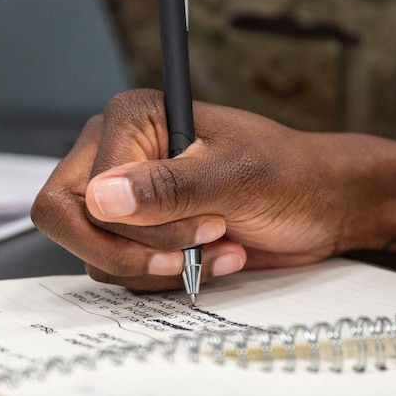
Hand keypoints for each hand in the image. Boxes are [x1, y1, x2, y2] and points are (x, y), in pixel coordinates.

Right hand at [31, 89, 353, 292]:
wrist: (324, 204)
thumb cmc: (290, 173)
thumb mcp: (235, 176)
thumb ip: (167, 187)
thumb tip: (99, 197)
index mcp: (130, 119)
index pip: (83, 190)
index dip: (135, 223)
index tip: (202, 225)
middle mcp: (116, 154)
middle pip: (70, 223)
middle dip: (134, 251)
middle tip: (191, 252)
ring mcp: (126, 198)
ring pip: (98, 256)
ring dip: (160, 266)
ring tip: (220, 244)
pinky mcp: (141, 233)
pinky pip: (122, 273)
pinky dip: (168, 276)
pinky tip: (217, 256)